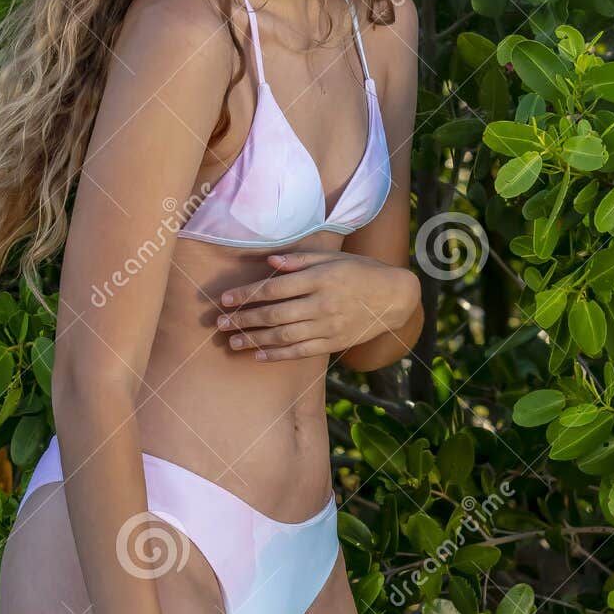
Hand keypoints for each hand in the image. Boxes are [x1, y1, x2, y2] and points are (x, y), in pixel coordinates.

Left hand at [215, 250, 420, 361]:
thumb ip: (300, 260)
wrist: (394, 298)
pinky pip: (300, 351)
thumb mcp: (332, 258)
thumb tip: (269, 262)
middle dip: (244, 319)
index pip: (275, 288)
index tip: (226, 299)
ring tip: (232, 342)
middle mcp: (322, 304)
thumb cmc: (359, 272)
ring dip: (254, 340)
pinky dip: (277, 354)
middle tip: (220, 324)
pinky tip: (258, 355)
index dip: (248, 294)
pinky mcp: (333, 342)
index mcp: (319, 279)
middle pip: (275, 314)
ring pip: (284, 336)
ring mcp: (328, 326)